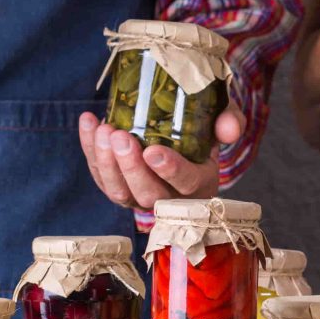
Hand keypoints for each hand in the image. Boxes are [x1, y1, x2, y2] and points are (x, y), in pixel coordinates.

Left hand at [78, 102, 245, 210]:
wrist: (180, 133)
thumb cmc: (204, 129)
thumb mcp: (223, 121)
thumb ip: (230, 121)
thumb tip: (230, 128)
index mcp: (198, 183)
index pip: (185, 184)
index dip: (170, 170)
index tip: (153, 151)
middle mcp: (167, 197)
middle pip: (146, 193)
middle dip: (130, 167)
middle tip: (120, 136)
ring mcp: (138, 195)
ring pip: (118, 191)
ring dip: (106, 162)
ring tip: (103, 130)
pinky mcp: (117, 186)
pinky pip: (100, 175)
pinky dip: (90, 150)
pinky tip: (89, 121)